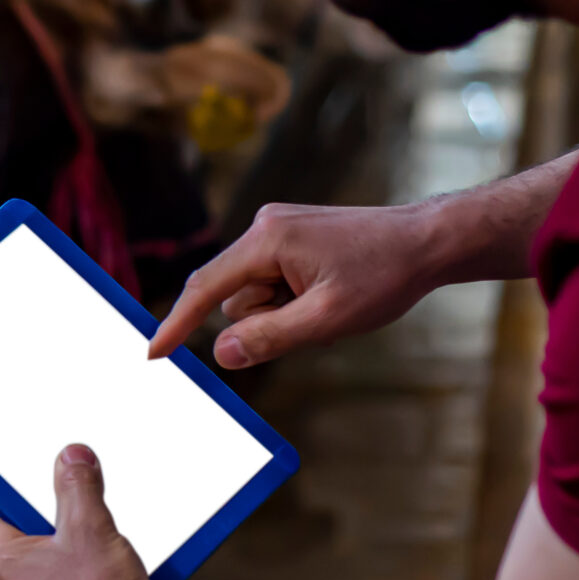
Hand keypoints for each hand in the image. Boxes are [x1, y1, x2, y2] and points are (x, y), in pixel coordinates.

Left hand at [0, 446, 160, 579]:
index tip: (37, 464)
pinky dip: (77, 572)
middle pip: (20, 531)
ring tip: (99, 538)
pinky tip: (106, 568)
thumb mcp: (90, 526)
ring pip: (42, 561)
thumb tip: (71, 456)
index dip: (16, 480)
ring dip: (69, 543)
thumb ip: (76, 484)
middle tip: (80, 500)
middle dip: (52, 512)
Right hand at [149, 200, 445, 367]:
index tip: (152, 352)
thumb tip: (219, 353)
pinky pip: (271, 281)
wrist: (426, 242)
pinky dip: (291, 298)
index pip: (205, 287)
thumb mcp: (327, 319)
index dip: (176, 323)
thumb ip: (269, 337)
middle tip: (317, 318)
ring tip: (331, 302)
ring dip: (282, 310)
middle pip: (233, 296)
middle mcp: (264, 226)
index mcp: (267, 240)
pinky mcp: (291, 235)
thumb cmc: (383, 276)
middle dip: (265, 319)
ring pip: (254, 293)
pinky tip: (329, 293)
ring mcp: (277, 228)